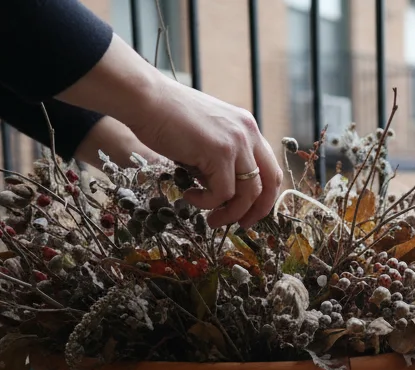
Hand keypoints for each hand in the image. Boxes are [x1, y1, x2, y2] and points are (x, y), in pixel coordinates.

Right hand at [57, 35, 282, 228]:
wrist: (145, 99)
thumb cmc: (166, 117)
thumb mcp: (205, 137)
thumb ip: (220, 158)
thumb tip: (225, 191)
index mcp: (247, 128)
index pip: (270, 168)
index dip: (265, 196)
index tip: (250, 212)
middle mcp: (248, 133)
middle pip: (270, 183)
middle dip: (258, 210)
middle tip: (241, 225)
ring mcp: (236, 142)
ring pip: (248, 193)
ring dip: (230, 213)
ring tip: (210, 219)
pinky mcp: (220, 153)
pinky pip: (223, 193)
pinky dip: (207, 202)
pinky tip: (189, 196)